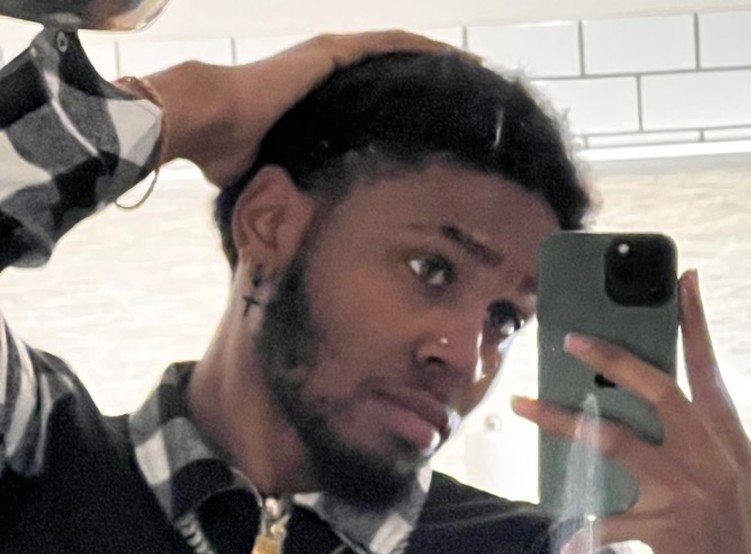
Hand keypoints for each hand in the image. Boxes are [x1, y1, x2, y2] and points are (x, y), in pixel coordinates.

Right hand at [139, 31, 466, 187]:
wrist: (206, 124)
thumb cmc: (230, 161)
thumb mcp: (279, 185)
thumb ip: (299, 198)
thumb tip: (308, 244)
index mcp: (318, 108)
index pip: (374, 110)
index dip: (407, 120)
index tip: (440, 140)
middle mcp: (328, 78)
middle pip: (392, 82)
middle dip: (429, 94)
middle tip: (471, 110)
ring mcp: (331, 59)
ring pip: (398, 58)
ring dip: (437, 68)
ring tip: (478, 80)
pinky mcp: (333, 52)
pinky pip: (390, 46)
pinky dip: (424, 52)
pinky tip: (458, 61)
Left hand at [511, 270, 750, 553]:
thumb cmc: (720, 546)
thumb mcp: (718, 488)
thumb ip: (688, 448)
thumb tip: (630, 415)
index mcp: (729, 441)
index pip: (710, 371)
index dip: (695, 324)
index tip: (682, 278)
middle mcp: (714, 457)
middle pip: (658, 390)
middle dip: (612, 358)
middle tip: (571, 336)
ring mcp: (692, 492)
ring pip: (617, 441)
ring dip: (564, 422)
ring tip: (525, 407)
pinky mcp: (669, 530)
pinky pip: (613, 523)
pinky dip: (589, 534)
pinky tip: (570, 544)